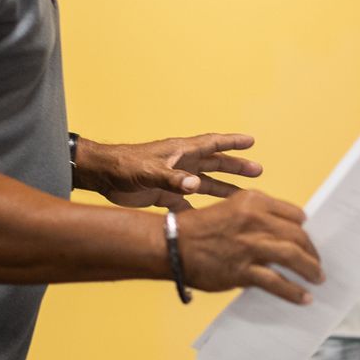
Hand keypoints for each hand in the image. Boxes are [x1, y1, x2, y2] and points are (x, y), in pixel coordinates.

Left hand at [78, 132, 263, 210]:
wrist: (101, 177)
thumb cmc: (123, 166)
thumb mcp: (149, 172)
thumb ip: (172, 179)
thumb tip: (196, 186)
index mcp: (181, 152)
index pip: (212, 144)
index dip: (232, 142)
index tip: (251, 141)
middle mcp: (181, 164)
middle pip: (214, 164)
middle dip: (235, 167)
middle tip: (257, 171)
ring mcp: (174, 179)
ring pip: (205, 184)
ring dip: (223, 189)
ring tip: (243, 196)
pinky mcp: (164, 194)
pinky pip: (187, 202)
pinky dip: (199, 209)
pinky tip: (211, 218)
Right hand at [176, 191, 324, 304]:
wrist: (172, 244)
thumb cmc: (199, 228)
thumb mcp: (230, 208)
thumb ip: (256, 217)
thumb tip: (281, 235)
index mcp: (253, 201)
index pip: (294, 214)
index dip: (304, 228)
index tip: (309, 238)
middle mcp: (255, 220)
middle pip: (298, 236)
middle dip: (312, 251)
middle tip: (317, 262)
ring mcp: (250, 246)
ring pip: (293, 257)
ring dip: (310, 269)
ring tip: (318, 278)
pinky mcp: (243, 270)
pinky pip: (277, 282)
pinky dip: (294, 291)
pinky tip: (304, 297)